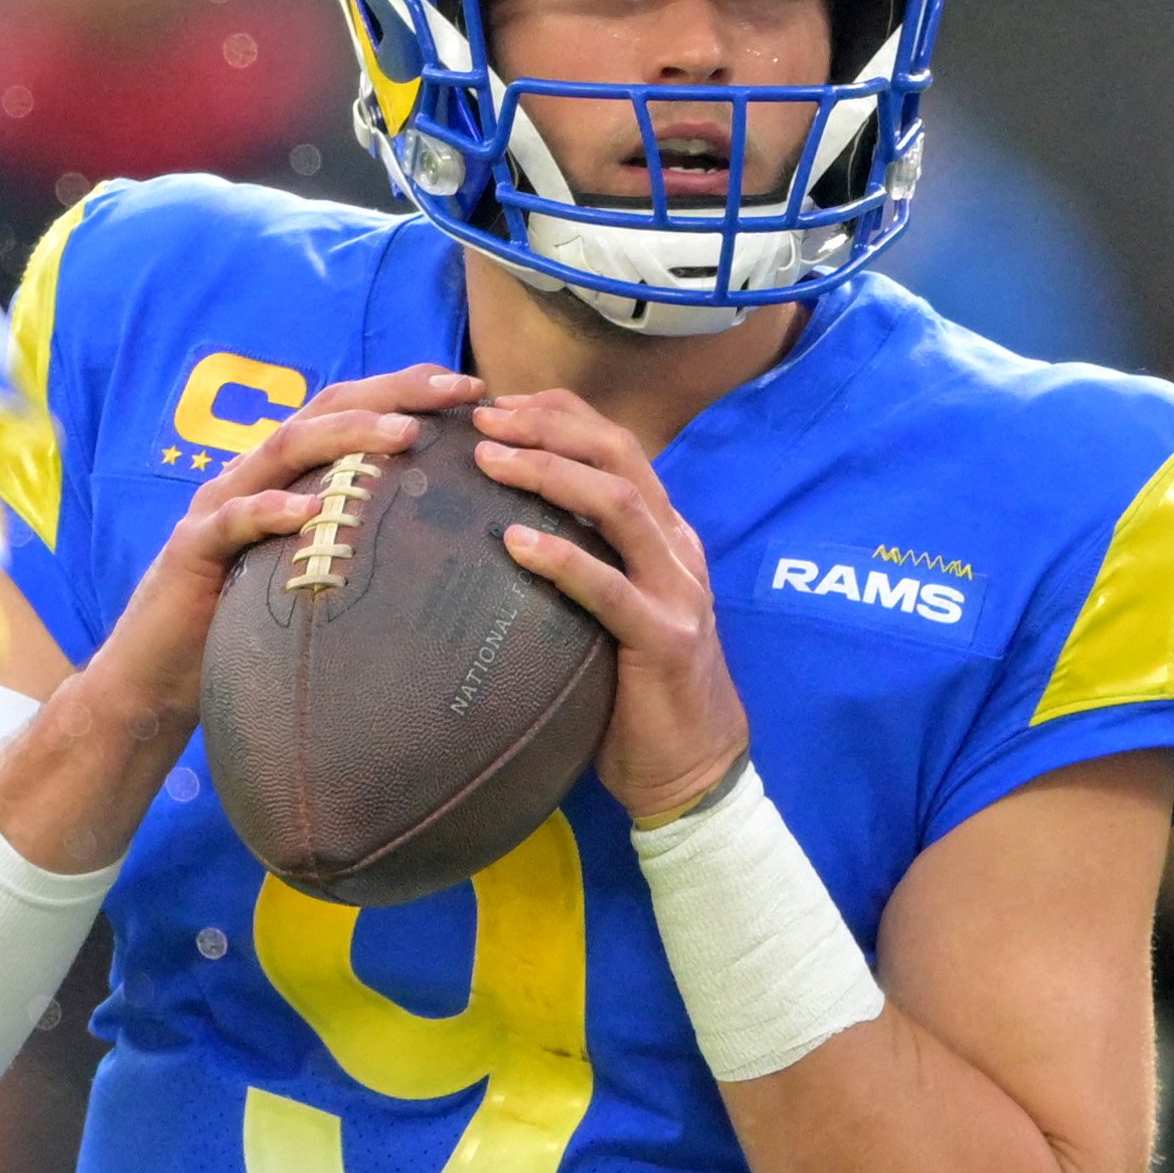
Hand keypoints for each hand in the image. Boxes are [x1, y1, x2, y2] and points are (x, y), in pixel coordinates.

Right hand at [75, 367, 472, 733]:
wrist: (155, 679)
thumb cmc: (242, 630)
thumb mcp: (308, 576)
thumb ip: (350, 545)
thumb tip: (436, 543)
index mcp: (282, 478)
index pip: (345, 414)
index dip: (404, 392)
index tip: (469, 390)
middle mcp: (251, 478)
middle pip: (322, 413)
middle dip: (393, 394)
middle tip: (458, 392)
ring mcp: (218, 508)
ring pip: (283, 450)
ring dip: (347, 436)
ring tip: (404, 434)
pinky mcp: (192, 551)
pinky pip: (234, 522)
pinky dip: (273, 511)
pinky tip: (313, 511)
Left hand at [471, 389, 749, 822]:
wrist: (691, 768)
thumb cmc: (632, 690)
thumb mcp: (607, 608)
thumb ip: (577, 562)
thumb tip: (492, 527)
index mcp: (663, 533)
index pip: (615, 445)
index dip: (558, 413)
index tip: (496, 404)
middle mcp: (675, 547)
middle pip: (617, 456)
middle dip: (548, 426)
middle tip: (482, 419)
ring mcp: (676, 589)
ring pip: (618, 504)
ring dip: (549, 472)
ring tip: (489, 461)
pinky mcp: (664, 639)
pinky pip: (609, 587)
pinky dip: (562, 557)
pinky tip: (514, 543)